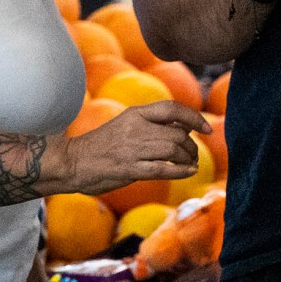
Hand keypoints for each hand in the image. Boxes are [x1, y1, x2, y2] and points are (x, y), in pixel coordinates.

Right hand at [53, 101, 206, 195]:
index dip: (194, 118)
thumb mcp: (125, 124)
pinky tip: (189, 172)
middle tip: (193, 154)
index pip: (172, 108)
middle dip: (192, 146)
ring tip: (190, 164)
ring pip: (173, 149)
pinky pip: (163, 169)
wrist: (73, 161)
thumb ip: (150, 124)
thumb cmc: (101, 145)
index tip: (207, 128)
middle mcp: (135, 128)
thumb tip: (182, 127)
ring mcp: (132, 149)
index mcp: (135, 114)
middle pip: (177, 133)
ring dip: (188, 159)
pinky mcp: (129, 169)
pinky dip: (181, 171)